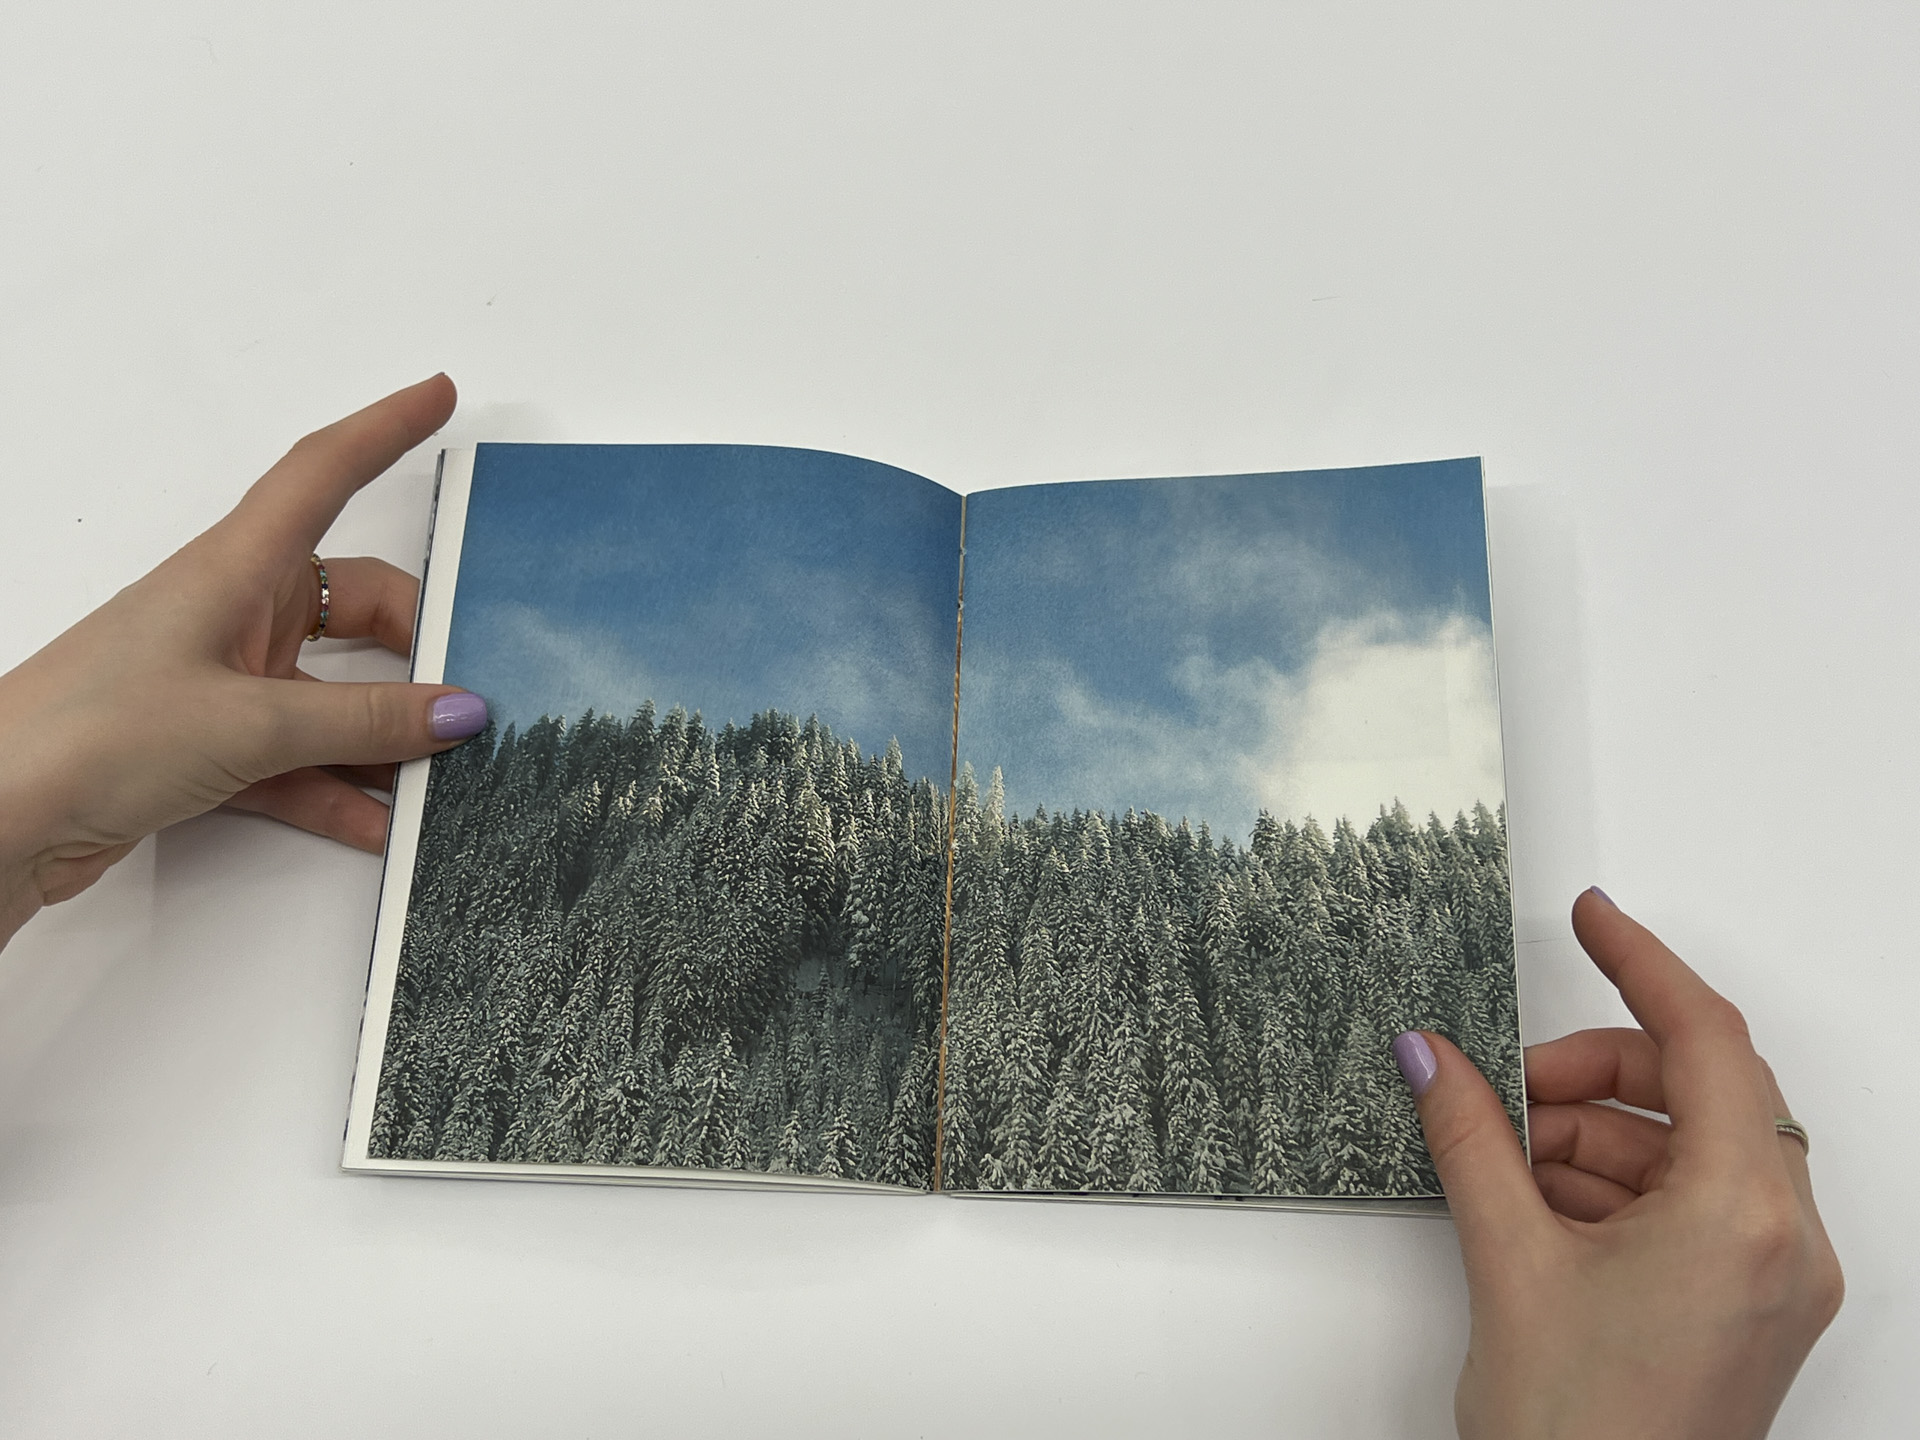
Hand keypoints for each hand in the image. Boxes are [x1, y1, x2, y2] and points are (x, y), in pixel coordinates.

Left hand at [0, 375, 488, 945]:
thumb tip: (461, 712)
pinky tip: (377, 825)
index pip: (322, 473)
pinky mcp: (204, 745)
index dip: (383, 428)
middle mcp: (231, 613)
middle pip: (354, 603)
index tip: (437, 394)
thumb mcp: (249, 722)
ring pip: (331, 690)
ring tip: (442, 775)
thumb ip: (364, 719)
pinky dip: (337, 788)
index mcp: (233, 569)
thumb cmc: (93, 734)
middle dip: (418, 642)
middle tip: (474, 685)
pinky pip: (297, 757)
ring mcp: (219, 681)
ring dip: (382, 734)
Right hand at [1395, 888, 1842, 1439]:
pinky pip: (1691, 1202)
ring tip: (1505, 1166)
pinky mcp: (1752, 1307)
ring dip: (1591, 1137)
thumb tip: (1431, 1054)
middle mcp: (1784, 1241)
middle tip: (1505, 1086)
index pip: (1706, 1039)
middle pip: (1700, 1089)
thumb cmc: (1578, 1437)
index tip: (1592, 917)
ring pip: (1688, 1147)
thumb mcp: (1508, 1261)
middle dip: (1593, 1075)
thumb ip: (1468, 1136)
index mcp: (1743, 1217)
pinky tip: (1537, 1208)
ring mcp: (1776, 1279)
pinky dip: (1614, 1186)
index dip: (1641, 962)